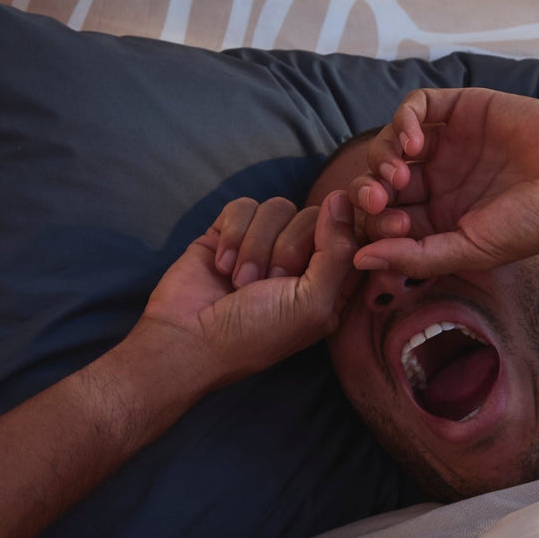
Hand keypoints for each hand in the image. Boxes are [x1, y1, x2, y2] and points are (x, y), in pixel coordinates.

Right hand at [138, 193, 358, 387]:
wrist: (187, 338)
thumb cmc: (255, 333)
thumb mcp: (312, 304)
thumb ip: (336, 252)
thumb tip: (343, 199)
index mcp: (330, 282)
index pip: (351, 235)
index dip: (340, 234)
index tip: (321, 251)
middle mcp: (301, 260)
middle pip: (312, 216)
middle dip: (286, 249)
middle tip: (267, 283)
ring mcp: (264, 244)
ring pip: (277, 208)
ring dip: (255, 247)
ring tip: (239, 282)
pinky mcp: (230, 232)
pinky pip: (244, 206)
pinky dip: (231, 235)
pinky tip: (220, 265)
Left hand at [347, 88, 538, 276]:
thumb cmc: (535, 224)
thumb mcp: (470, 250)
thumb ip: (415, 255)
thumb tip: (359, 260)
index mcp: (439, 219)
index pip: (384, 218)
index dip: (374, 222)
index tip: (389, 227)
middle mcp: (439, 181)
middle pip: (378, 180)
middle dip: (370, 190)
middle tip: (381, 197)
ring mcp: (448, 143)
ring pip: (390, 143)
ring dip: (383, 156)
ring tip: (400, 171)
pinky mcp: (461, 109)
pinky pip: (417, 107)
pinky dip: (404, 121)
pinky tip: (415, 142)